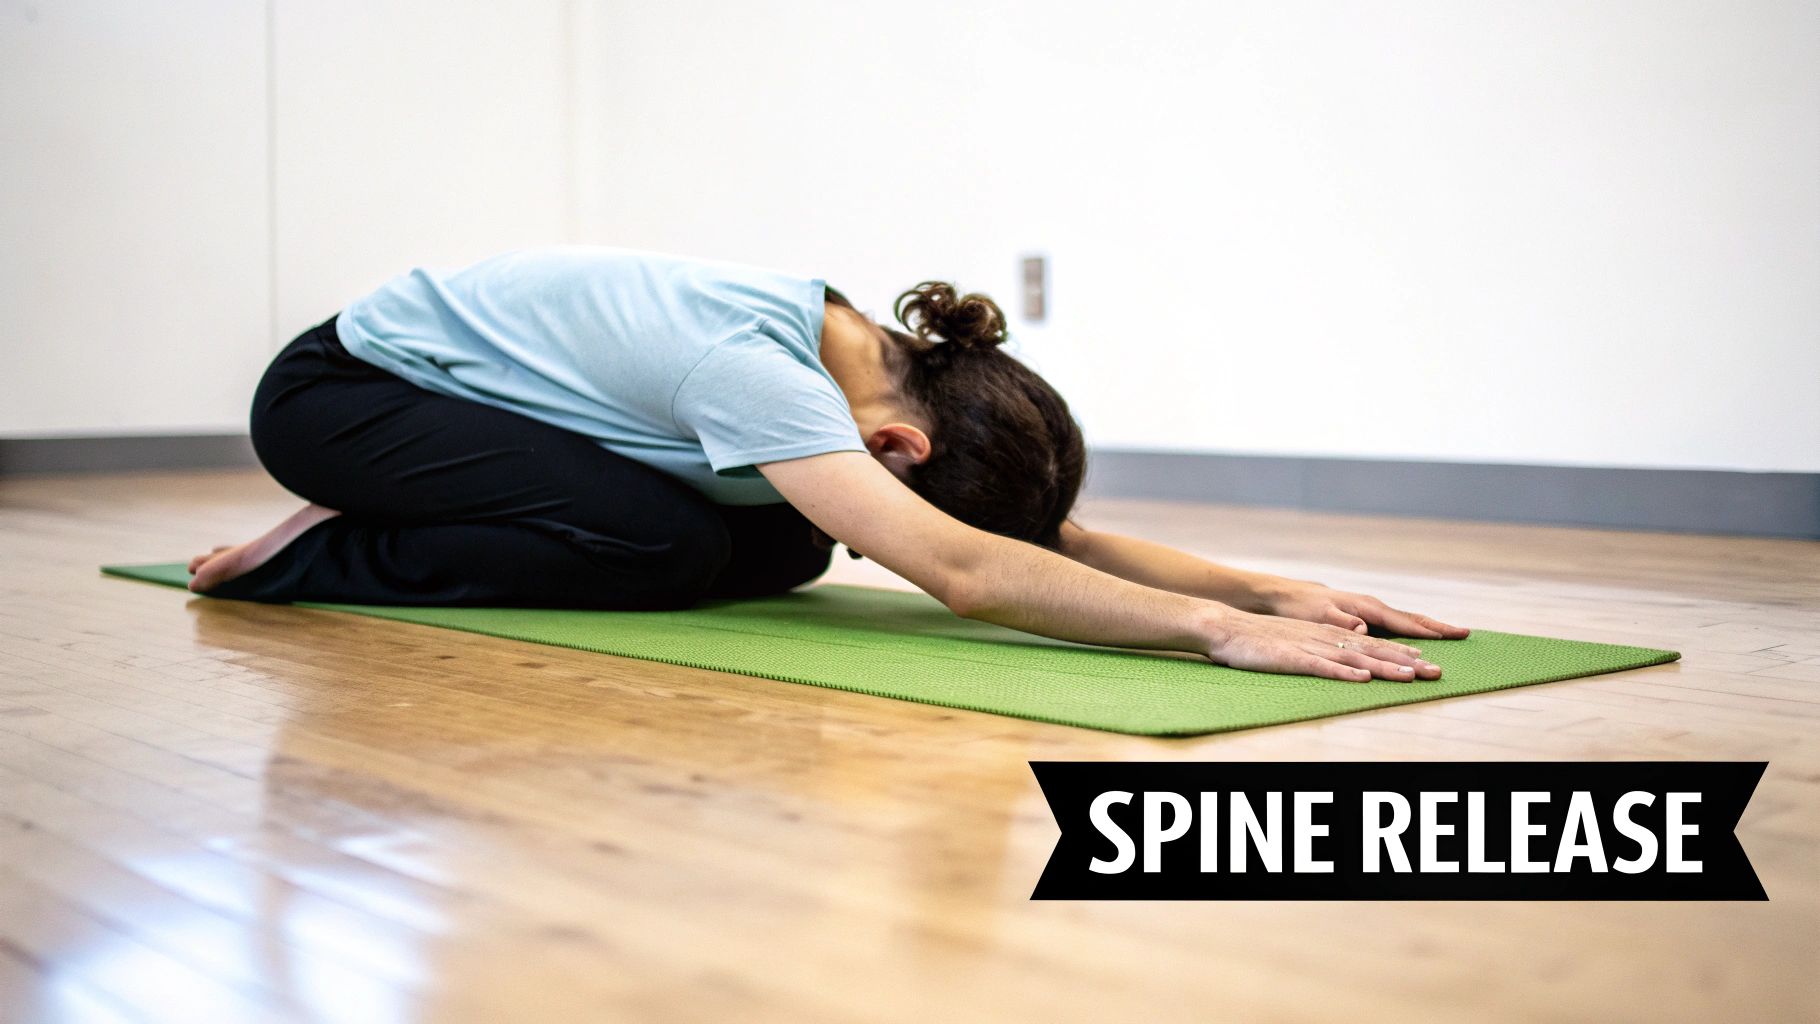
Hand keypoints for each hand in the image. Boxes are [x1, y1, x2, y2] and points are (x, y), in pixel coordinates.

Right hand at [1202, 606, 1442, 681]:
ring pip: (1355, 658)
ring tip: (1411, 675)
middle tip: (1436, 673)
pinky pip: (1322, 667)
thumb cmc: (1260, 638)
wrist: (1226, 627)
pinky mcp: (1292, 658)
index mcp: (1327, 633)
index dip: (1401, 651)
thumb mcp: (1298, 637)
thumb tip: (1350, 658)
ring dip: (1385, 667)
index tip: (1427, 660)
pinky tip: (1362, 679)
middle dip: (1407, 661)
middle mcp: (1325, 638)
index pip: (1372, 642)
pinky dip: (1344, 673)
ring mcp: (1310, 647)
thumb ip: (1324, 646)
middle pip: (1373, 650)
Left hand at [1261, 579, 1470, 639]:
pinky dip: (1412, 629)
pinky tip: (1420, 636)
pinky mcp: (1364, 616)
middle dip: (1438, 627)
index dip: (1428, 631)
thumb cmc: (1302, 607)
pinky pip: (1395, 623)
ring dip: (1429, 628)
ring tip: (1452, 634)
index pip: (1403, 622)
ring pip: (1405, 620)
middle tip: (1465, 633)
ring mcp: (1370, 610)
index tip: (1453, 635)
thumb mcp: (1318, 616)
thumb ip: (1342, 622)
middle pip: (1412, 619)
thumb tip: (1365, 629)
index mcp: (1366, 608)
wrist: (1288, 596)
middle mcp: (1372, 607)